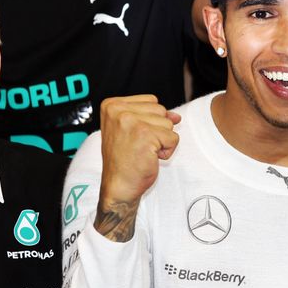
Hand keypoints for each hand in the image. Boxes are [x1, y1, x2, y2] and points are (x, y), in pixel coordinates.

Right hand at [96, 95, 179, 239]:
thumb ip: (154, 117)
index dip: (151, 121)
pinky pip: (173, 138)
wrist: (118, 185)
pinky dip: (167, 151)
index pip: (152, 101)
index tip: (134, 136)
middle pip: (161, 111)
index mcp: (112, 105)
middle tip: (138, 145)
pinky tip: (149, 157)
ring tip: (143, 151)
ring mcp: (130, 122)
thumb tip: (176, 115)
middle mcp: (118, 110)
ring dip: (162, 141)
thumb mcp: (135, 130)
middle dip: (158, 130)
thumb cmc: (125, 159)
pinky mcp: (145, 135)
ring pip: (168, 123)